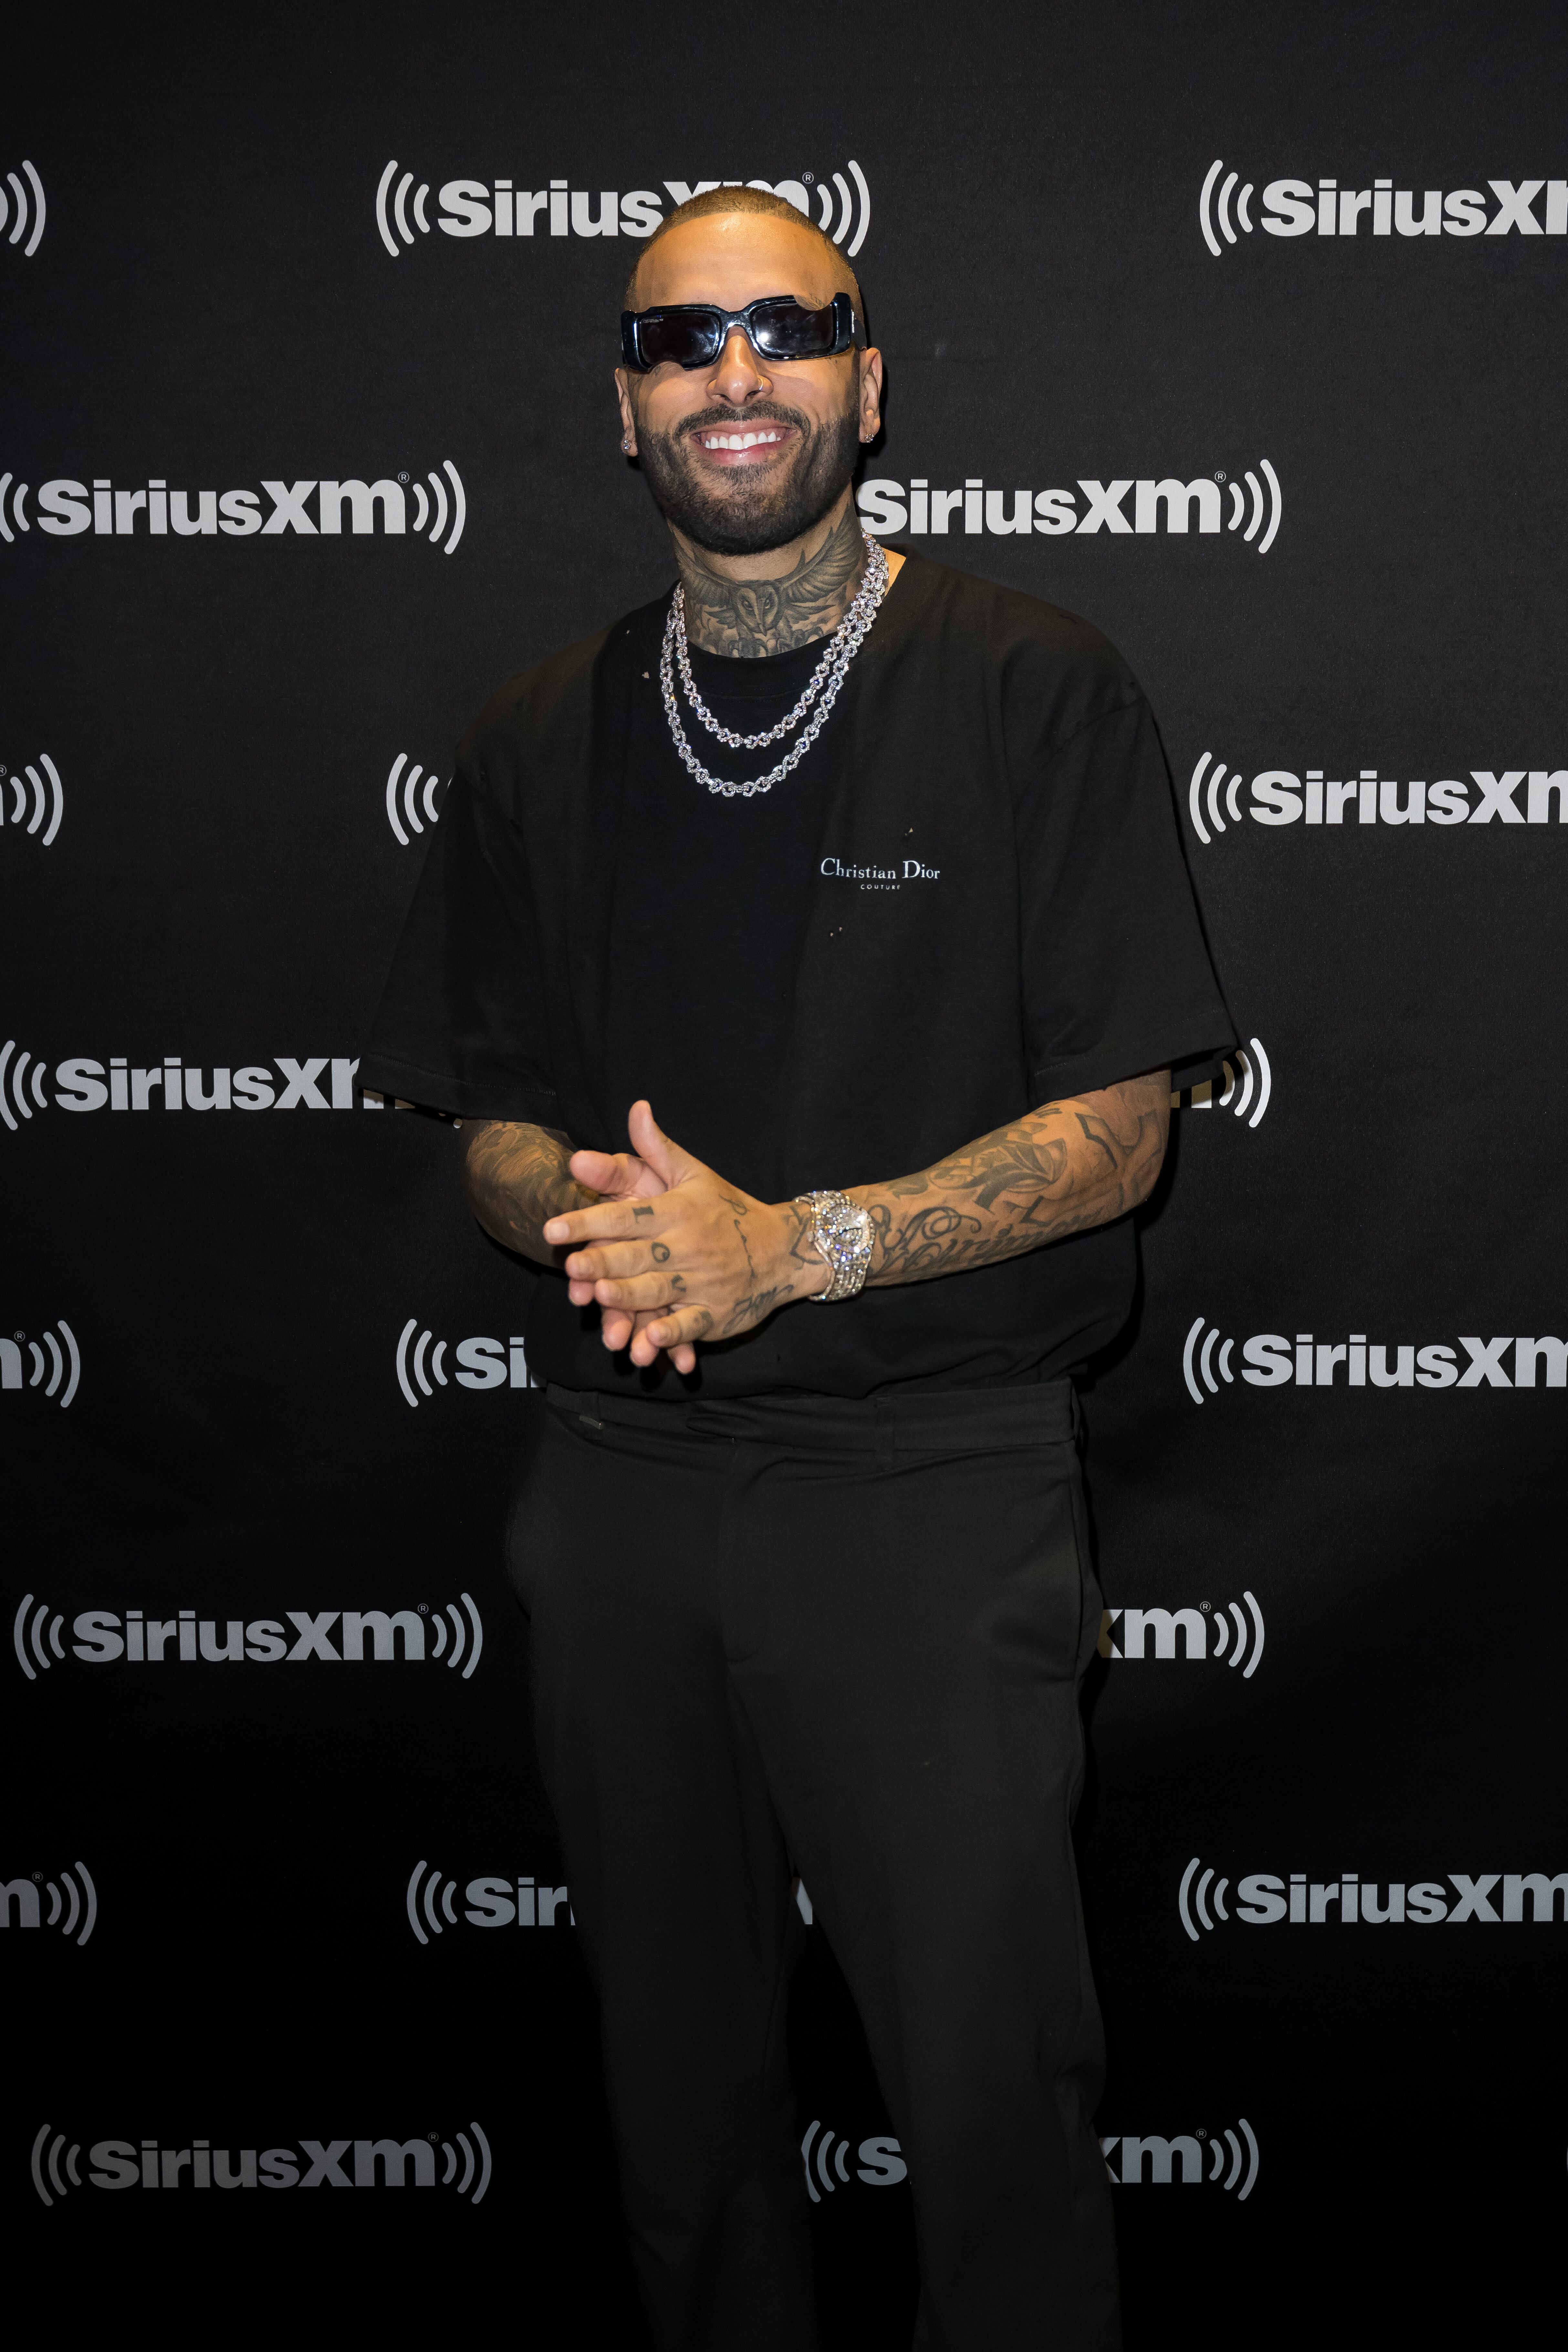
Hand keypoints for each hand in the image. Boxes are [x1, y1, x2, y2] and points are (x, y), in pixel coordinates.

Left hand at [545, 1100, 824, 1371]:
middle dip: (604, 1260)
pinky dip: (673, 1333)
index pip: (627, 1215)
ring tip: (599, 1295)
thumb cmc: (728, 1209)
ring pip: (660, 1291)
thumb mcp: (695, 1174)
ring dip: (630, 1295)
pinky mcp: (716, 1314)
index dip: (589, 1221)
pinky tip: (650, 1338)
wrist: (784, 1248)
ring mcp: (703, 1282)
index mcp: (677, 1211)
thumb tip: (636, 1108)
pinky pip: (692, 1324)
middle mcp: (688, 1246)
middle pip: (638, 1255)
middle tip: (571, 1266)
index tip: (553, 1229)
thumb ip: (657, 1148)